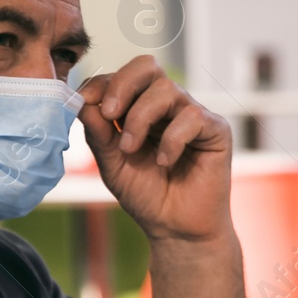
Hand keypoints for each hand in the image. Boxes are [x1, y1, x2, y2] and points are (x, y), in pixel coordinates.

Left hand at [78, 56, 232, 241]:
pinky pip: (192, 117)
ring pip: (167, 89)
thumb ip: (98, 132)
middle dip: (123, 85)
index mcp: (141, 108)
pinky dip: (172, 139)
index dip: (102, 84)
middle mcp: (168, 106)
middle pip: (147, 67)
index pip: (122, 77)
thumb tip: (82, 100)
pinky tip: (165, 162)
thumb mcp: (112, 163)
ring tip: (132, 149)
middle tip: (110, 114)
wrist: (176, 230)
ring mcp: (193, 115)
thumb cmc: (147, 196)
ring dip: (141, 118)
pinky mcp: (216, 129)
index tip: (84, 104)